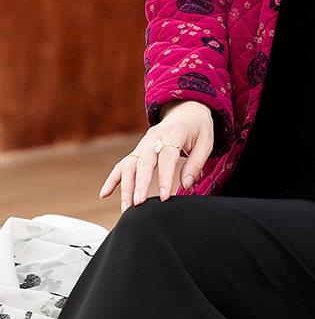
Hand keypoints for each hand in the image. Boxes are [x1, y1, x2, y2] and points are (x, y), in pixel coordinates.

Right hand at [98, 101, 214, 212]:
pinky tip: (104, 193)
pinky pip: (123, 164)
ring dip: (125, 187)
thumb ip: (196, 164)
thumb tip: (186, 186)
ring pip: (130, 165)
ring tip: (126, 209)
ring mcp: (144, 143)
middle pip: (144, 161)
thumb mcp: (206, 142)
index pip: (167, 157)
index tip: (165, 197)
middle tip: (138, 205)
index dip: (165, 178)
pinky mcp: (138, 149)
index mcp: (174, 132)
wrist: (186, 109)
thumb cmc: (198, 127)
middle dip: (139, 184)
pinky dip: (113, 178)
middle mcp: (155, 137)